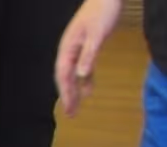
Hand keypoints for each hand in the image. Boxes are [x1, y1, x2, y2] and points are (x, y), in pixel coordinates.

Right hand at [56, 0, 121, 116]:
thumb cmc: (103, 11)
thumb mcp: (97, 34)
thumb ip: (88, 55)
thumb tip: (79, 76)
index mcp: (68, 48)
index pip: (63, 75)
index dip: (65, 93)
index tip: (68, 109)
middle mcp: (69, 50)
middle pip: (65, 77)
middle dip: (67, 95)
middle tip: (71, 114)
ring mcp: (77, 48)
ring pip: (73, 74)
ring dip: (74, 90)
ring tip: (76, 107)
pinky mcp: (87, 46)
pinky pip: (83, 67)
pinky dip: (85, 79)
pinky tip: (88, 89)